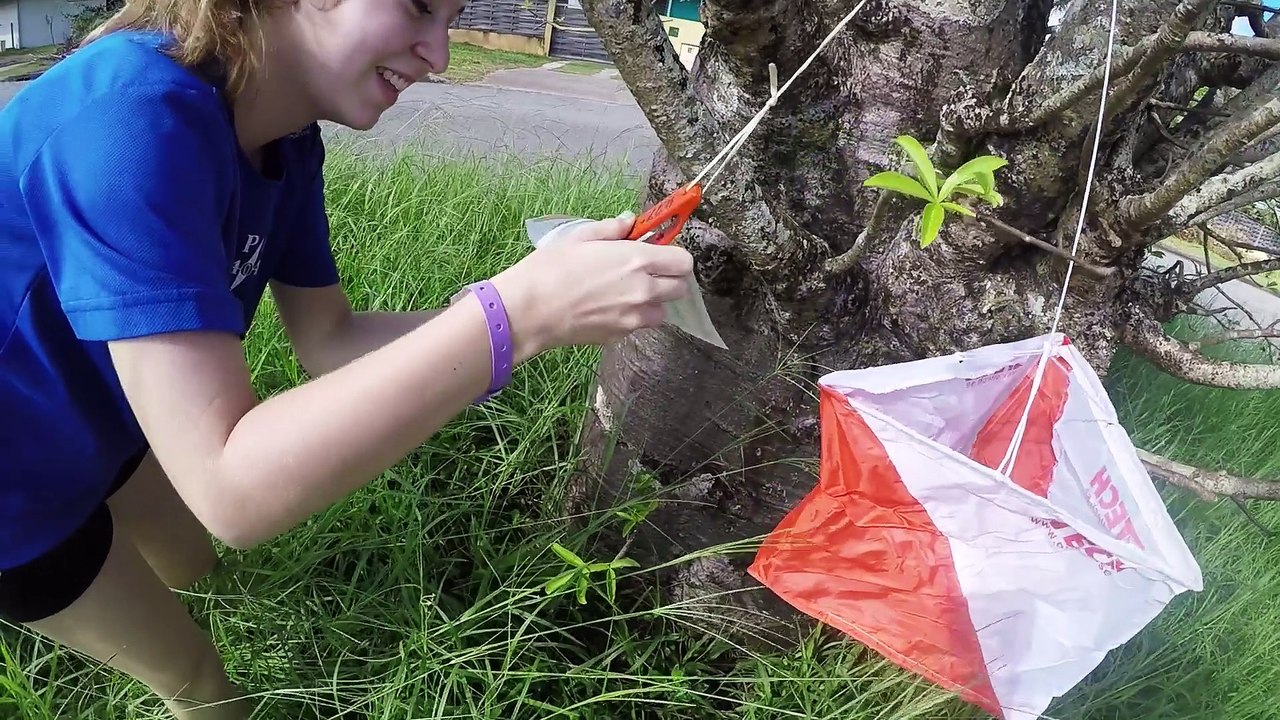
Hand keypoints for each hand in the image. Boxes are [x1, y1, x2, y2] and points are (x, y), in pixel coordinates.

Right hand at [489, 213, 694, 356]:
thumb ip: (612, 229)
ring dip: (652, 302)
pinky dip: (632, 318)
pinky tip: (607, 308)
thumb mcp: (579, 237)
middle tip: (645, 273)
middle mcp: (643, 290)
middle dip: (668, 280)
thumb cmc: (550, 269)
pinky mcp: (620, 336)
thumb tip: (630, 222)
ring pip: (662, 311)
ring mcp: (634, 317)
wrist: (528, 311)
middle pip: (680, 289)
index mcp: (637, 260)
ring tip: (625, 294)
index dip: (675, 258)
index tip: (660, 255)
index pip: (683, 262)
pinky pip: (639, 325)